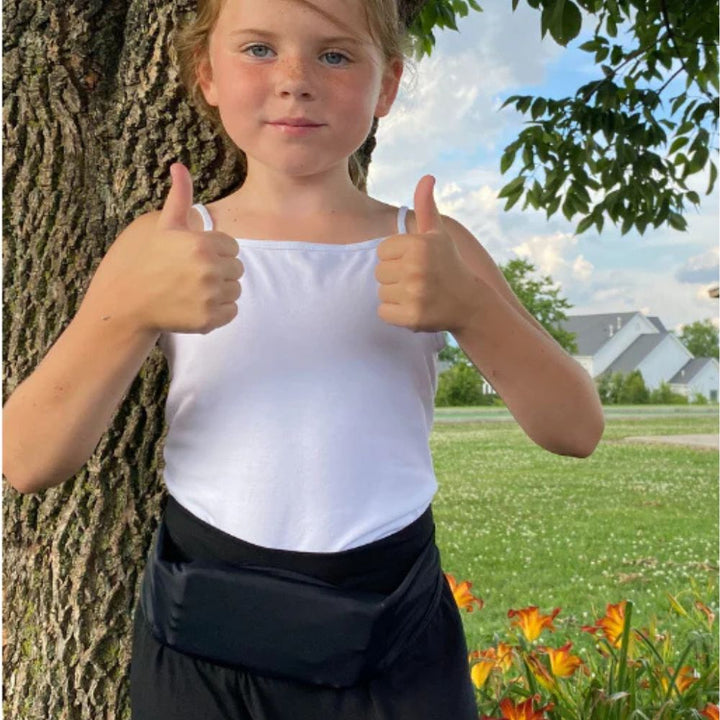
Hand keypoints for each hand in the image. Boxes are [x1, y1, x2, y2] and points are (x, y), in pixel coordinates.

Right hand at [85, 163, 243, 334]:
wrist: (125, 304)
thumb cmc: (142, 261)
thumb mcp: (161, 225)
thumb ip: (179, 198)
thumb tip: (180, 166)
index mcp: (202, 244)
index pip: (232, 247)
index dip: (215, 251)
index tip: (194, 257)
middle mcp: (209, 270)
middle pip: (237, 269)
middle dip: (220, 270)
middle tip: (192, 275)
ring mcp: (210, 297)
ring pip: (236, 291)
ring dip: (221, 291)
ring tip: (194, 290)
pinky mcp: (209, 320)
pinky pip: (232, 312)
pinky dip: (219, 311)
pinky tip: (197, 305)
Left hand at [375, 175, 475, 333]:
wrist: (469, 303)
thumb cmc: (448, 265)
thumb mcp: (438, 234)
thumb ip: (427, 206)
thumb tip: (427, 176)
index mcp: (419, 245)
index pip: (381, 251)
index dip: (396, 258)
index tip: (416, 263)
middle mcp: (416, 268)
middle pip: (379, 272)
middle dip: (394, 277)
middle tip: (418, 280)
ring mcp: (414, 294)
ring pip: (380, 293)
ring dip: (395, 296)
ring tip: (417, 294)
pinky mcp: (411, 317)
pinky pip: (383, 313)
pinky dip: (395, 314)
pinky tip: (414, 309)